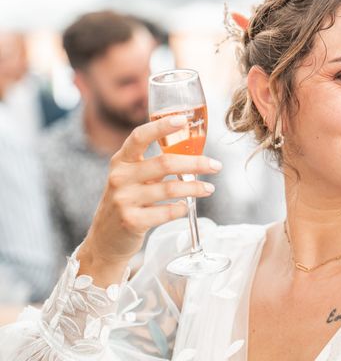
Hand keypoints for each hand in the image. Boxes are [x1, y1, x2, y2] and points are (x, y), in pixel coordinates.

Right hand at [77, 115, 221, 285]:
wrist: (105, 240)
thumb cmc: (127, 202)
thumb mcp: (131, 178)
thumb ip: (153, 165)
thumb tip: (193, 152)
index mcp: (121, 161)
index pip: (139, 136)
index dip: (161, 127)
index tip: (183, 120)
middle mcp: (120, 177)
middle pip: (165, 163)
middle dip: (196, 163)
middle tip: (216, 166)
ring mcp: (124, 200)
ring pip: (170, 189)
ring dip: (195, 188)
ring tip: (209, 189)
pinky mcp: (131, 221)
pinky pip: (166, 212)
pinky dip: (181, 209)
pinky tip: (186, 207)